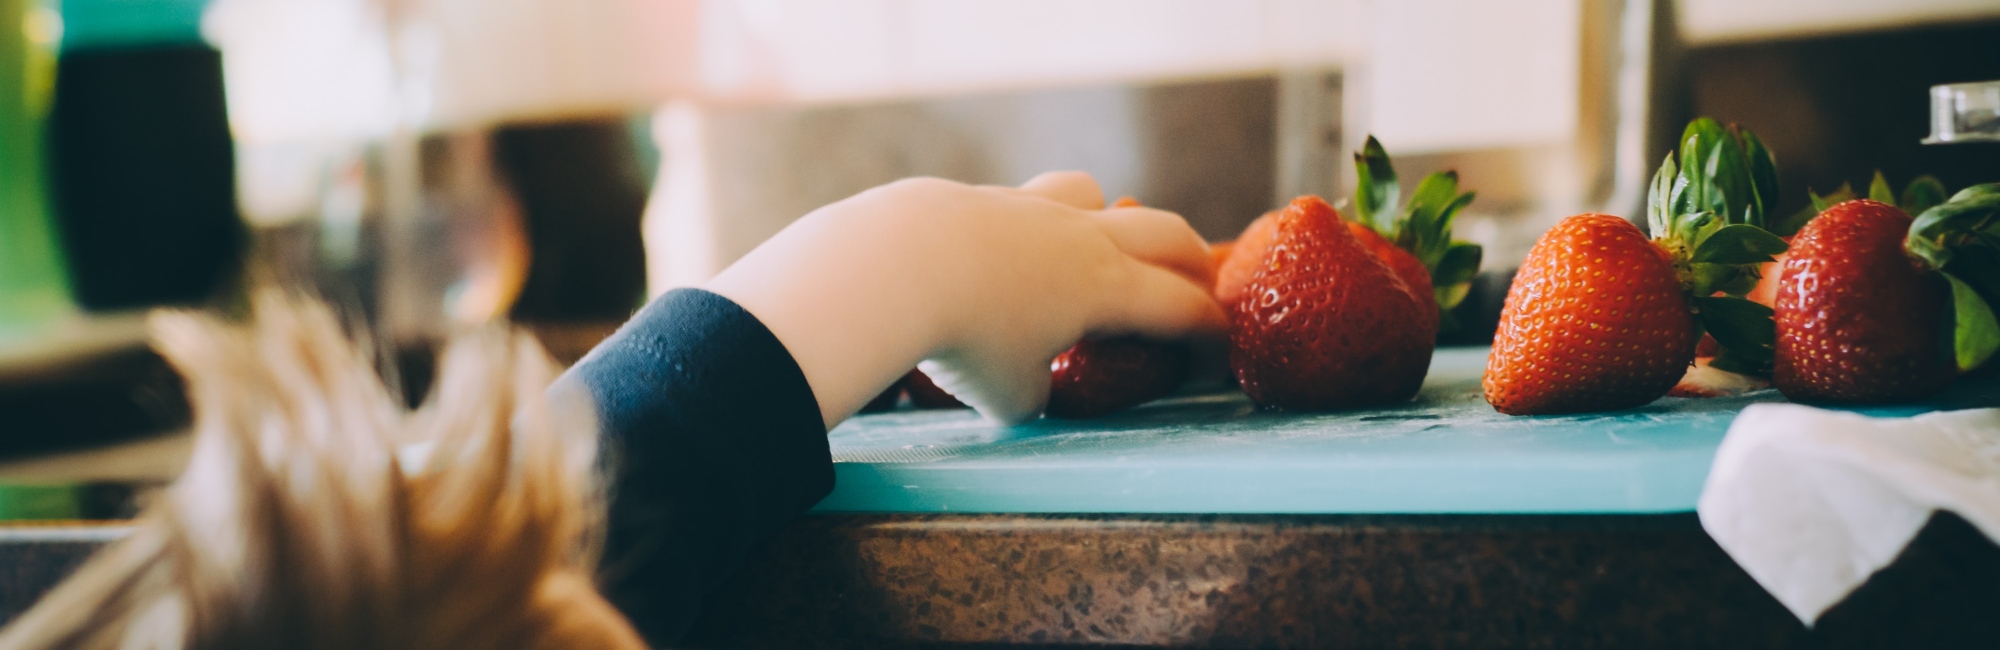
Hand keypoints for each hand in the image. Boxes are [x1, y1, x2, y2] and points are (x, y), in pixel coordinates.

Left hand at [706, 172, 1224, 425]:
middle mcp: (1082, 238)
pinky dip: (1035, 226)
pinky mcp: (980, 199)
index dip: (1210, 335)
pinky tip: (1007, 253)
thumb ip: (1034, 394)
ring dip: (1111, 218)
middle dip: (1190, 261)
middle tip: (1197, 284)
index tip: (1216, 356)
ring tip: (1100, 246)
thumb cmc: (964, 340)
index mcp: (1108, 288)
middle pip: (1164, 232)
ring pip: (1093, 195)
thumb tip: (1029, 389)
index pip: (1183, 308)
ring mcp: (1030, 208)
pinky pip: (1026, 202)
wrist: (895, 266)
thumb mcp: (1010, 397)